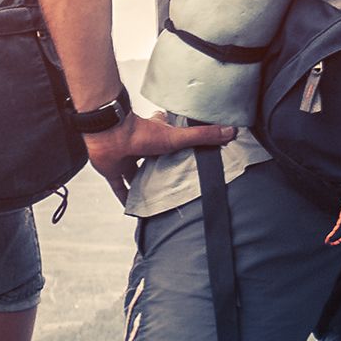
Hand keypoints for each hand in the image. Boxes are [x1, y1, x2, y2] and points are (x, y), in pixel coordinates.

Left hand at [84, 114, 233, 191]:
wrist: (109, 135)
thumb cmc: (142, 132)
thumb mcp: (177, 137)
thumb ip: (202, 136)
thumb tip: (230, 131)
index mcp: (156, 134)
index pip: (169, 135)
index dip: (177, 141)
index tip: (185, 152)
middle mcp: (140, 146)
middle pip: (152, 158)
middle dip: (160, 168)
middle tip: (173, 181)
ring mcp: (126, 159)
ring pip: (135, 173)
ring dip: (143, 183)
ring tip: (157, 198)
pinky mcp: (113, 171)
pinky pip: (119, 187)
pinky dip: (125, 197)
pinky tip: (133, 209)